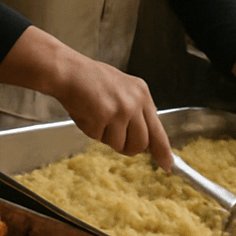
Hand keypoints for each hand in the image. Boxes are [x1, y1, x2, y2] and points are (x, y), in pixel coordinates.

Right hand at [52, 55, 173, 170]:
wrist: (68, 71)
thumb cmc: (90, 80)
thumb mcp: (123, 90)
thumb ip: (135, 112)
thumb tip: (144, 141)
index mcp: (142, 94)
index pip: (158, 130)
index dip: (163, 151)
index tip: (167, 165)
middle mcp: (135, 102)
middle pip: (141, 144)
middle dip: (127, 147)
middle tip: (113, 136)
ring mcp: (121, 110)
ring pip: (119, 145)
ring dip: (105, 137)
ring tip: (96, 116)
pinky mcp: (104, 116)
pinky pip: (98, 138)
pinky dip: (90, 130)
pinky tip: (86, 112)